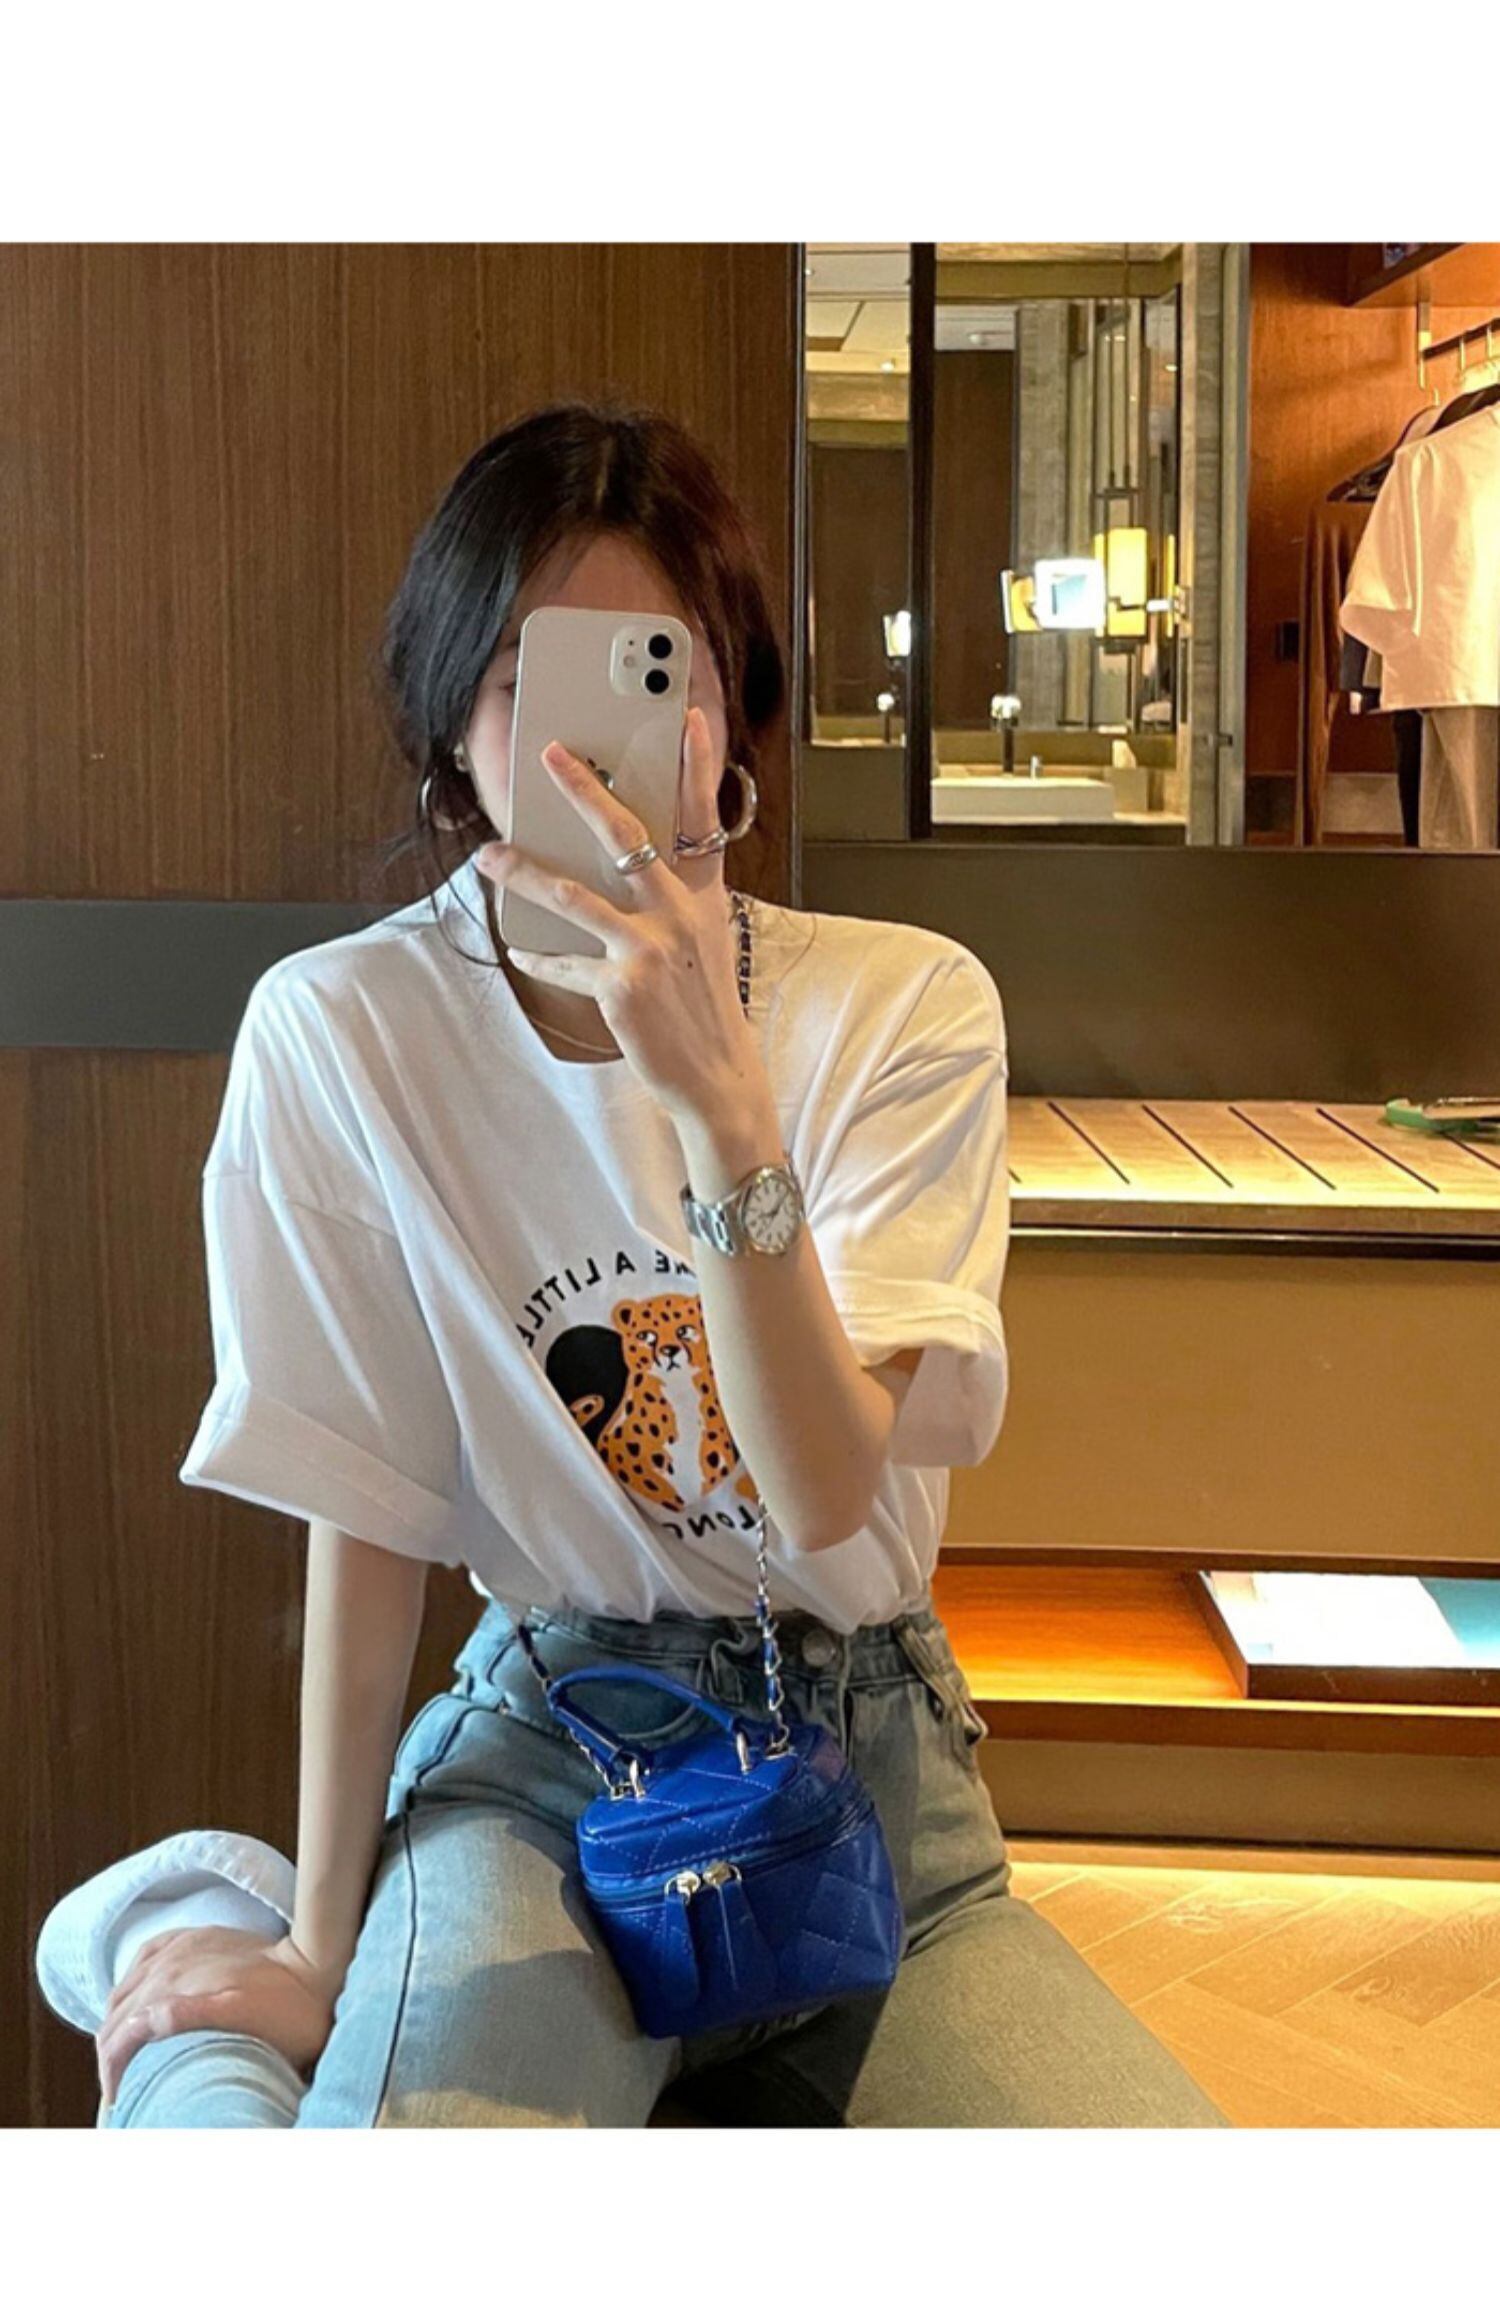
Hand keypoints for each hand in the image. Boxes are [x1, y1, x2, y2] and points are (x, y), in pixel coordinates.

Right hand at [95, 1927, 341, 2106]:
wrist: (319, 1965)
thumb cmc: (288, 2009)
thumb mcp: (243, 2020)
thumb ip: (188, 2018)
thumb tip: (140, 2023)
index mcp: (176, 1985)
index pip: (119, 2034)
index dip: (111, 2073)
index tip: (118, 2102)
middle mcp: (171, 1962)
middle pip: (117, 2013)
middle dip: (110, 2053)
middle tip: (120, 2087)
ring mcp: (182, 1947)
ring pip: (126, 1988)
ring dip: (118, 2021)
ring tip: (125, 2054)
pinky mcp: (196, 1938)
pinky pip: (147, 1956)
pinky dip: (133, 1983)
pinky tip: (138, 2000)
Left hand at [475, 705, 759, 1123]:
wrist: (717, 1075)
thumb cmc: (704, 1005)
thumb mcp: (704, 939)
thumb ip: (672, 896)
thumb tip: (623, 860)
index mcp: (703, 896)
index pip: (702, 818)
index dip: (696, 765)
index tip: (684, 717)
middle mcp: (679, 913)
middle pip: (626, 836)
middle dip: (585, 789)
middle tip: (553, 755)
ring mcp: (649, 948)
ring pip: (572, 894)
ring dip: (522, 873)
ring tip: (489, 856)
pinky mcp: (620, 986)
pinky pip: (564, 962)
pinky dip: (538, 957)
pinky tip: (518, 948)